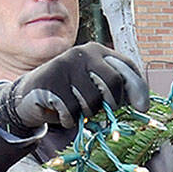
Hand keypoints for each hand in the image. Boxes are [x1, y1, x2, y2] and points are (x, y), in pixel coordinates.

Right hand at [0, 43, 149, 133]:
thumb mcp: (95, 87)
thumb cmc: (70, 94)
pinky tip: (59, 111)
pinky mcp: (50, 81)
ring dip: (86, 113)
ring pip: (92, 101)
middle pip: (113, 82)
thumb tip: (143, 105)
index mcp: (98, 52)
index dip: (138, 89)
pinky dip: (69, 119)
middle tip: (101, 112)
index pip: (126, 67)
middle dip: (112, 103)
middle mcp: (82, 53)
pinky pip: (72, 111)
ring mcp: (64, 65)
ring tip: (73, 106)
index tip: (143, 108)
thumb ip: (115, 90)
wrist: (29, 96)